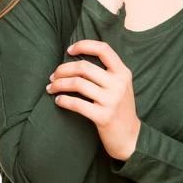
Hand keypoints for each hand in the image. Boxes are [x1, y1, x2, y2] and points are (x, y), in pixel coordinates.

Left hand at [46, 40, 140, 160]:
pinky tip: (58, 100)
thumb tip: (78, 59)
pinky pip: (77, 104)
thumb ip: (108, 72)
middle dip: (63, 69)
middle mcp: (119, 84)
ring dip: (59, 84)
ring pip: (78, 84)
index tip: (69, 50)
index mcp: (123, 73)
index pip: (103, 49)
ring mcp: (112, 100)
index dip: (84, 45)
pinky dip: (63, 100)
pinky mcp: (103, 116)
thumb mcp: (122, 86)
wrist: (131, 137)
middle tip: (53, 76)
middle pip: (84, 67)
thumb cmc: (121, 109)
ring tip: (51, 88)